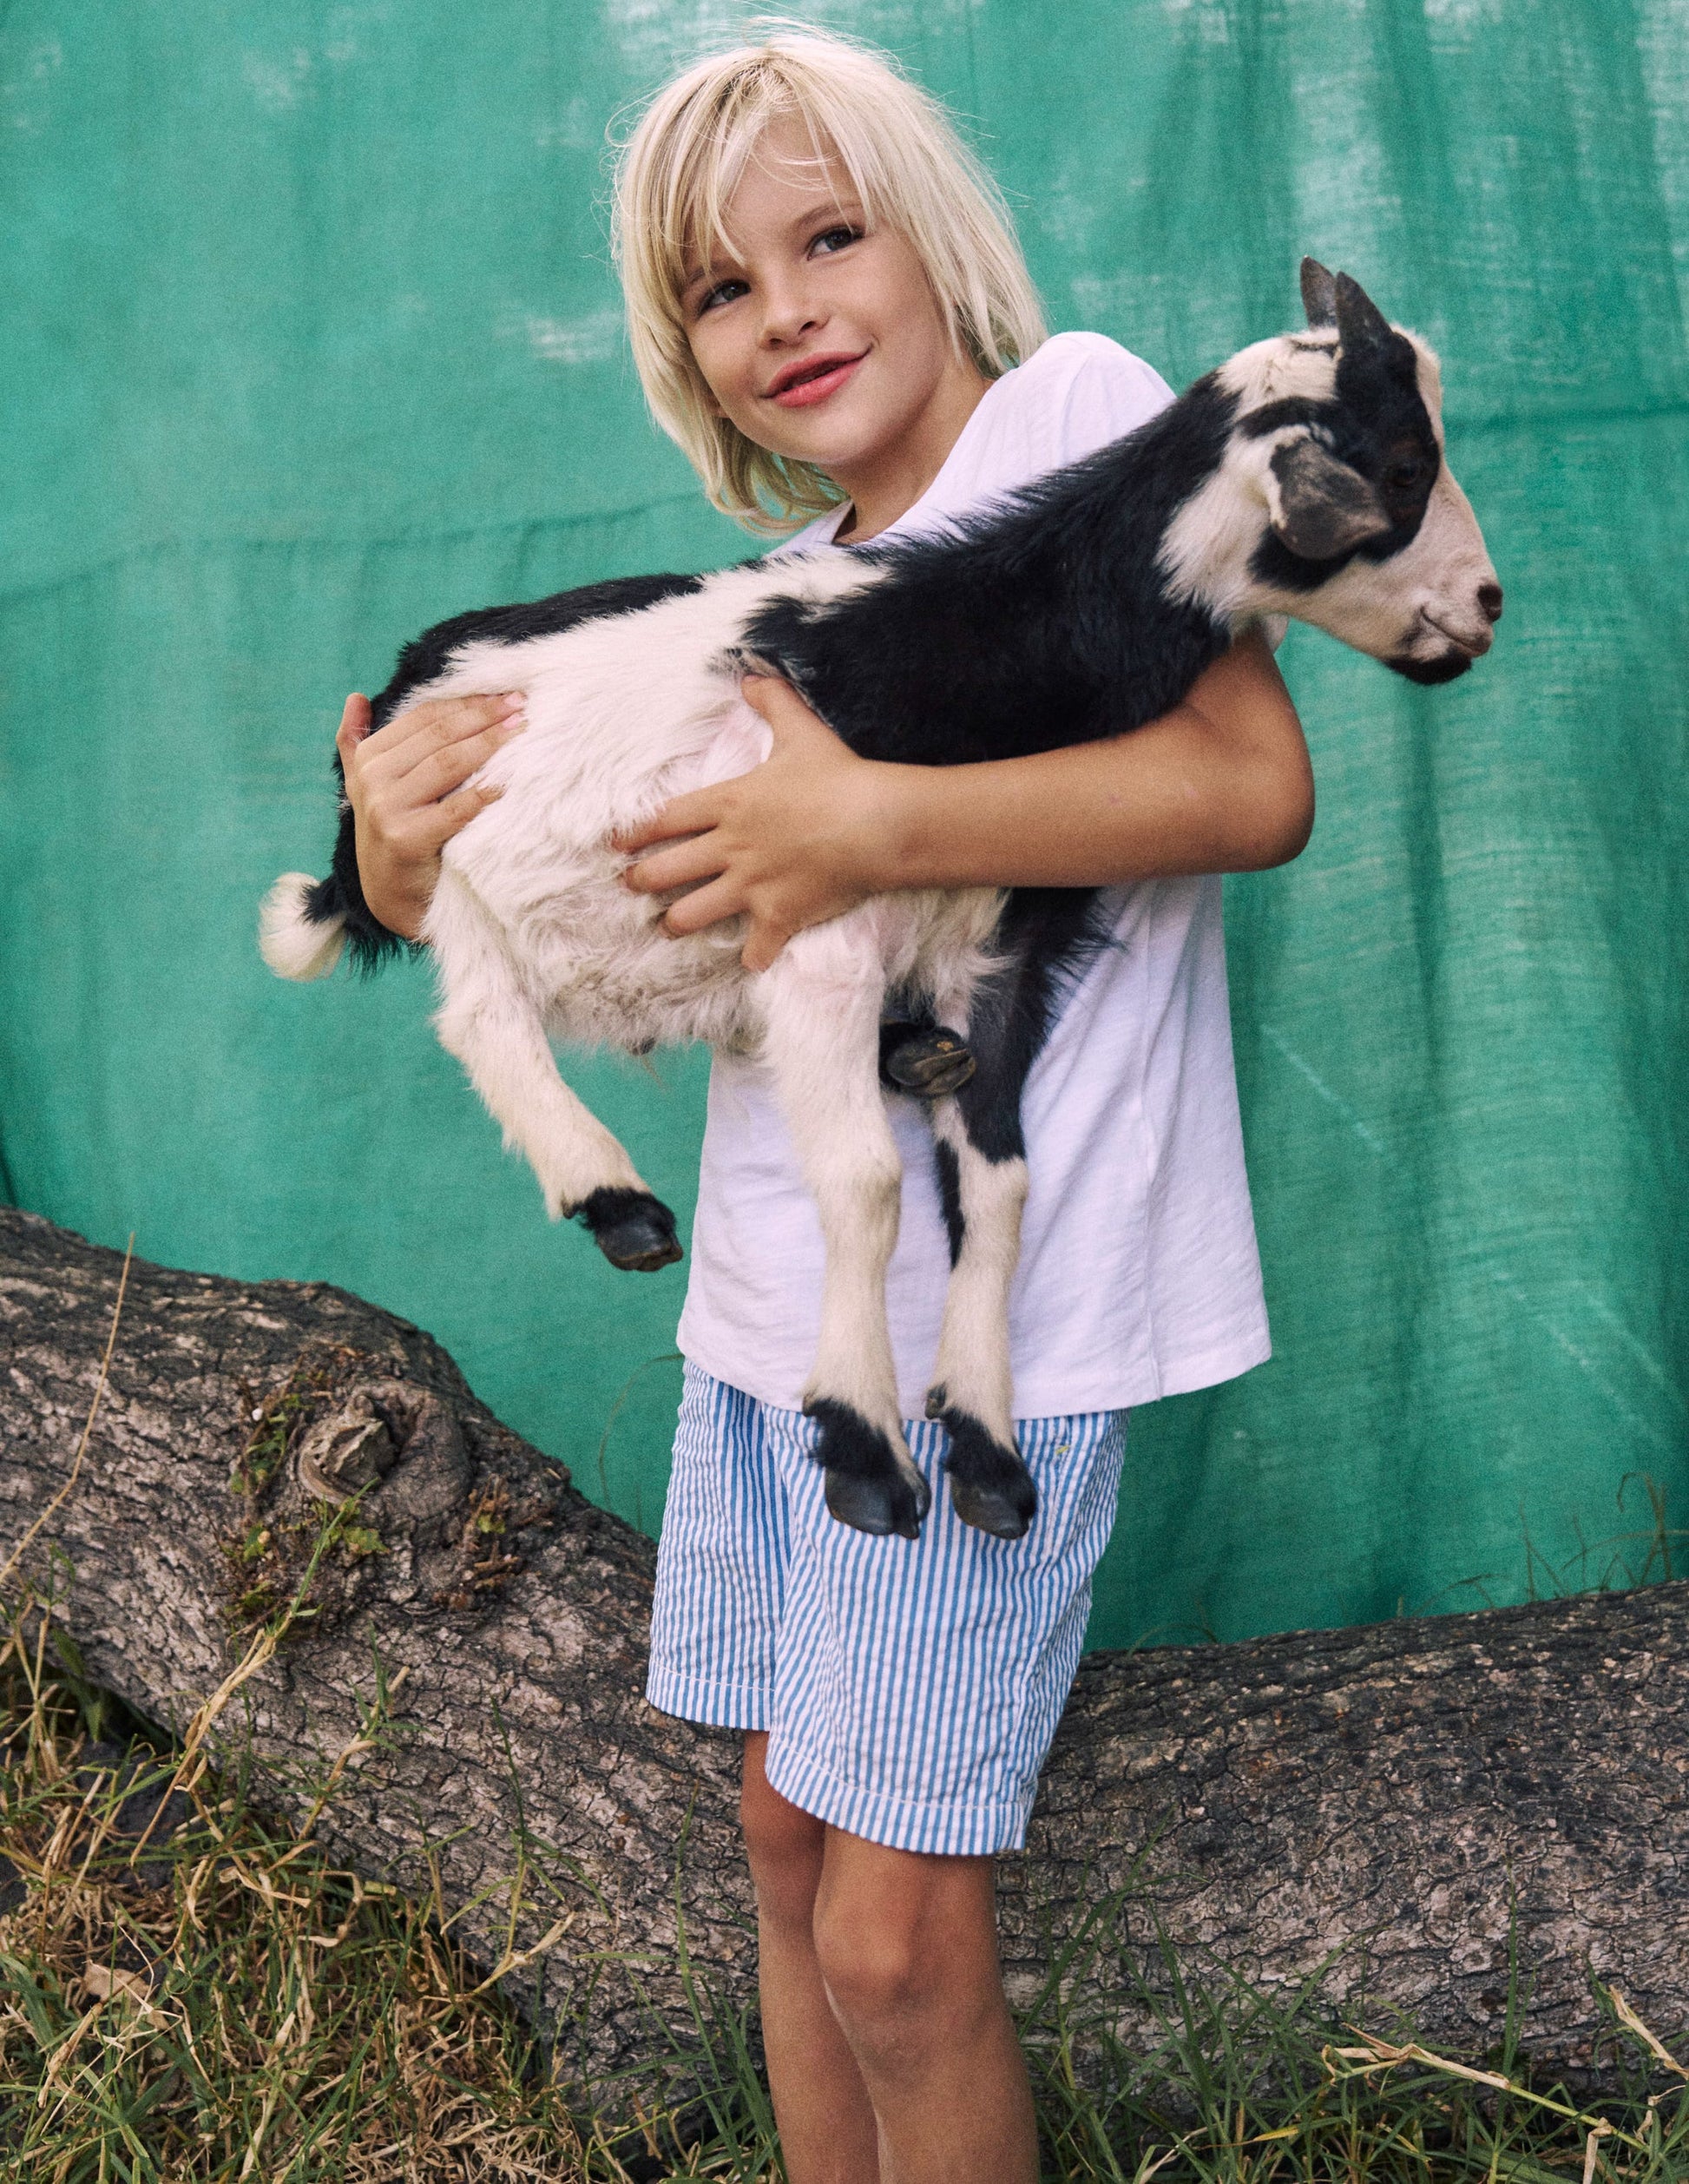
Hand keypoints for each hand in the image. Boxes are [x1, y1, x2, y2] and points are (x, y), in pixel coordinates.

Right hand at [337, 689, 526, 939]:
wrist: (390, 895)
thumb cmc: (391, 832)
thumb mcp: (364, 786)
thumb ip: (355, 742)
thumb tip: (355, 697)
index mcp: (367, 759)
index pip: (423, 718)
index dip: (464, 704)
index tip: (502, 696)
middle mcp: (373, 780)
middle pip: (439, 736)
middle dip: (483, 717)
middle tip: (520, 705)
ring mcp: (387, 809)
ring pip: (447, 764)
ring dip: (488, 744)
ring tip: (520, 732)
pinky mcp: (407, 839)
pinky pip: (454, 810)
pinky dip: (481, 795)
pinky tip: (505, 783)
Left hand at [616, 676, 895, 971]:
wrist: (876, 822)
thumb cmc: (837, 775)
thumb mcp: (801, 730)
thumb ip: (772, 701)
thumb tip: (751, 675)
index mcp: (728, 804)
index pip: (664, 820)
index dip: (634, 833)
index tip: (614, 845)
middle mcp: (729, 848)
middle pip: (664, 871)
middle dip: (641, 880)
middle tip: (631, 885)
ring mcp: (751, 887)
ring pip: (692, 915)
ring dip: (676, 923)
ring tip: (668, 926)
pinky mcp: (779, 916)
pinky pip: (756, 949)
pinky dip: (754, 956)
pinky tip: (752, 959)